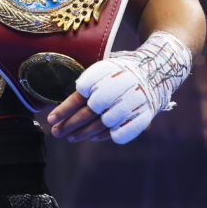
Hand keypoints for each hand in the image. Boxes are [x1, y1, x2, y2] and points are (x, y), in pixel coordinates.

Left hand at [47, 31, 192, 143]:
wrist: (155, 69)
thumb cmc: (120, 71)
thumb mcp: (103, 69)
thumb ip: (87, 84)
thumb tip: (64, 105)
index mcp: (105, 74)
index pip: (80, 95)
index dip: (64, 109)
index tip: (51, 119)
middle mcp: (118, 88)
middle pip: (89, 112)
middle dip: (70, 124)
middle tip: (56, 132)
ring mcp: (132, 103)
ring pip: (102, 124)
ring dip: (83, 133)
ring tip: (69, 137)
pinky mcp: (142, 115)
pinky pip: (120, 131)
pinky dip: (105, 135)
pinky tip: (93, 138)